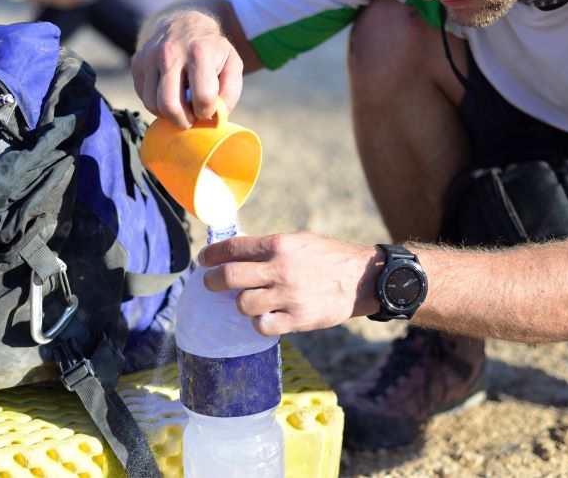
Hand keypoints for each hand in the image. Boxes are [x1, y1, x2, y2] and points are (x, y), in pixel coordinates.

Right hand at [131, 10, 243, 128]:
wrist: (185, 24)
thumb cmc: (212, 51)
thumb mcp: (232, 64)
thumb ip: (230, 91)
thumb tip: (216, 117)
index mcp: (200, 52)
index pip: (203, 97)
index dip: (207, 111)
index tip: (208, 109)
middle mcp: (170, 53)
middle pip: (170, 105)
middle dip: (183, 121)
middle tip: (191, 119)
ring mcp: (150, 56)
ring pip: (152, 105)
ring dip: (168, 115)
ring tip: (181, 107)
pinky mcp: (137, 63)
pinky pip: (143, 98)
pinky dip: (157, 105)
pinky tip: (169, 95)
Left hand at [198, 232, 383, 335]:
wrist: (363, 279)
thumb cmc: (329, 257)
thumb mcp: (299, 241)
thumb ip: (269, 247)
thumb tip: (236, 252)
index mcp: (279, 245)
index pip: (233, 248)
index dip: (212, 254)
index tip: (204, 260)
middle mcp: (281, 270)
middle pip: (229, 277)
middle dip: (212, 281)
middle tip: (210, 283)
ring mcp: (288, 297)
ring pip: (243, 305)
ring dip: (240, 303)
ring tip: (247, 301)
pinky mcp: (298, 319)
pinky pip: (262, 326)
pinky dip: (259, 323)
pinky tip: (265, 316)